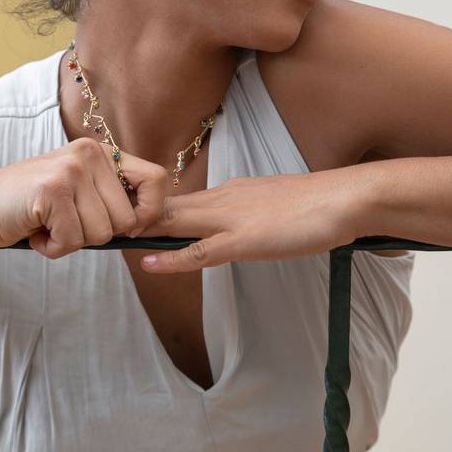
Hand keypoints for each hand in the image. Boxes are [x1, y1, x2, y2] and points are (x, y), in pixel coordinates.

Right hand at [0, 138, 165, 257]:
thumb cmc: (34, 206)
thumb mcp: (81, 192)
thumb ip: (113, 198)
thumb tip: (150, 221)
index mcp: (103, 153)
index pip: (156, 179)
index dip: (149, 211)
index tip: (130, 226)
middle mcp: (91, 154)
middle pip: (127, 218)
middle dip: (98, 234)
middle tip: (67, 223)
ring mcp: (72, 169)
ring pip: (101, 233)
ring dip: (72, 241)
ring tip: (49, 224)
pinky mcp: (53, 190)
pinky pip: (72, 240)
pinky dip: (53, 248)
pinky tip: (37, 231)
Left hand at [134, 170, 365, 272]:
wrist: (344, 198)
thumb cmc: (318, 203)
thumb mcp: (275, 204)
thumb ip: (251, 211)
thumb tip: (238, 223)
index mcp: (233, 189)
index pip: (184, 198)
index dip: (154, 209)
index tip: (130, 216)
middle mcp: (225, 198)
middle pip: (170, 206)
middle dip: (138, 215)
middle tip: (107, 223)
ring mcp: (232, 218)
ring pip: (177, 222)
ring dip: (145, 231)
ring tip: (114, 237)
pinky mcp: (244, 240)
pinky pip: (199, 251)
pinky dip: (171, 258)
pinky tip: (150, 263)